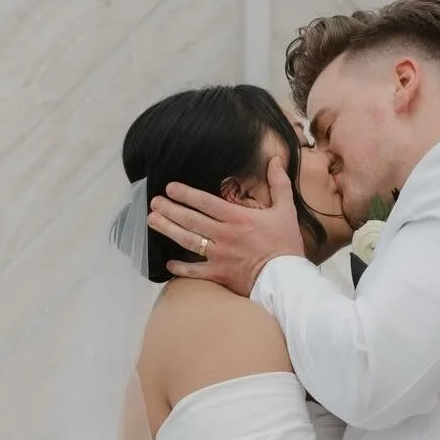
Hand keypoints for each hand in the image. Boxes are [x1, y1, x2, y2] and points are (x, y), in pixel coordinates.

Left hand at [147, 156, 305, 297]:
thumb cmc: (286, 245)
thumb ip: (279, 183)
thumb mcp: (285, 210)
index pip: (205, 202)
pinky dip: (181, 268)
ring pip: (188, 241)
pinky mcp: (219, 275)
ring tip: (153, 221)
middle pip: (191, 219)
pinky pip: (195, 271)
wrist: (286, 279)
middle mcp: (224, 235)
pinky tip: (169, 263)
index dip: (186, 193)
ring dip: (168, 230)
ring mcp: (219, 256)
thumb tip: (276, 160)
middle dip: (170, 209)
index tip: (170, 188)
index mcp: (237, 217)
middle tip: (154, 202)